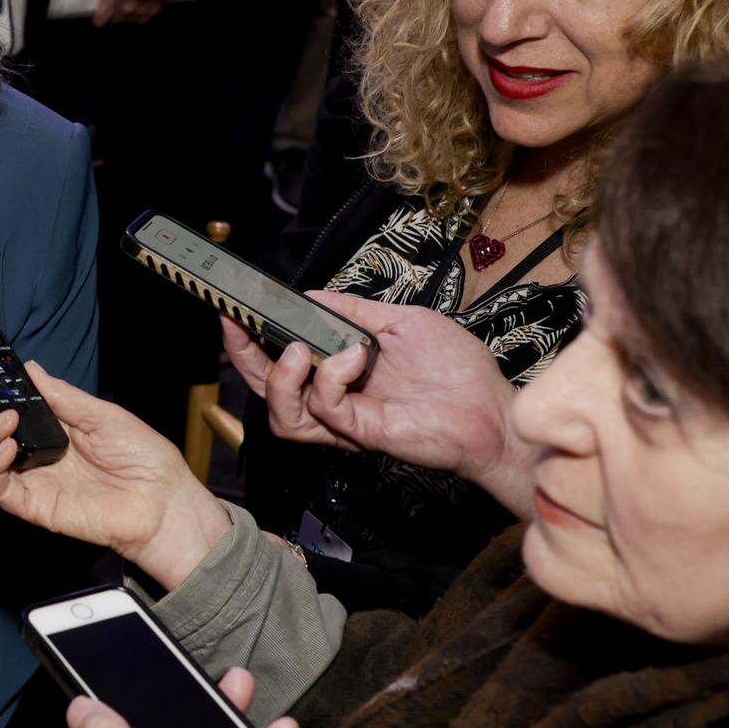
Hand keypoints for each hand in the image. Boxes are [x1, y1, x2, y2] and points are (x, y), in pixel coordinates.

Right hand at [0, 360, 228, 589]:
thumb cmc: (143, 460)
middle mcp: (33, 451)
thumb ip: (62, 396)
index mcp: (49, 426)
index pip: (0, 403)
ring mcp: (31, 479)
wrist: (164, 503)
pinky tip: (7, 447)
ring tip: (0, 418)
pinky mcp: (34, 506)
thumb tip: (28, 368)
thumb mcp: (102, 414)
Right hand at [225, 292, 531, 515]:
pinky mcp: (362, 432)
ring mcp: (347, 420)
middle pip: (266, 390)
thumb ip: (353, 311)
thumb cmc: (457, 370)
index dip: (250, 342)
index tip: (235, 310)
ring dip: (282, 375)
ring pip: (282, 413)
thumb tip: (310, 295)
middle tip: (236, 325)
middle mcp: (335, 400)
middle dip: (243, 357)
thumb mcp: (401, 321)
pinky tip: (354, 358)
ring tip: (300, 347)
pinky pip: (324, 409)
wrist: (493, 410)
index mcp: (339, 374)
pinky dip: (329, 378)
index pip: (279, 363)